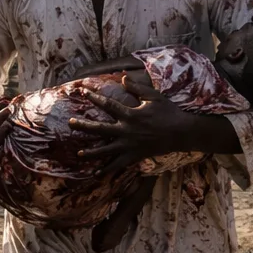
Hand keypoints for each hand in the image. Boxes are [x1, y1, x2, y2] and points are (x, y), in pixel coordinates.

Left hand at [67, 76, 193, 172]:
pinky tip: (96, 174)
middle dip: (84, 126)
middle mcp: (127, 131)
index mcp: (131, 114)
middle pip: (101, 129)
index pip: (108, 105)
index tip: (83, 92)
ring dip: (93, 152)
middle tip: (70, 123)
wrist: (182, 133)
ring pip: (107, 150)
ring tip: (80, 154)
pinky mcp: (135, 156)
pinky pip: (118, 164)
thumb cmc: (168, 112)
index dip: (95, 98)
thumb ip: (137, 88)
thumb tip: (122, 78)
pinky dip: (107, 169)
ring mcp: (130, 145)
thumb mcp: (154, 96)